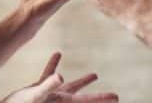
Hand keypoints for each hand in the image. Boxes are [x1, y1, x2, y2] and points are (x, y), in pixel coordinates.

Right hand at [0, 52, 117, 102]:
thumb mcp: (34, 95)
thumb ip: (48, 86)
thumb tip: (62, 77)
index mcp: (62, 102)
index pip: (87, 101)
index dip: (102, 99)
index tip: (117, 97)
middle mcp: (58, 100)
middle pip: (84, 98)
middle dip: (98, 96)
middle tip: (114, 97)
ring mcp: (49, 96)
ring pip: (70, 88)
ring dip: (82, 82)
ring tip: (96, 75)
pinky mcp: (38, 91)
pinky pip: (48, 77)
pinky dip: (53, 66)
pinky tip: (58, 53)